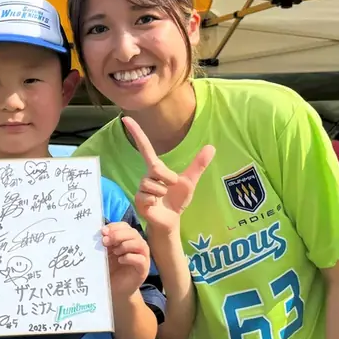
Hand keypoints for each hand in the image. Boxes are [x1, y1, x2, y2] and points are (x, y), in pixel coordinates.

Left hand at [102, 221, 149, 297]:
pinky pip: (141, 259)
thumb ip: (105, 243)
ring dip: (125, 245)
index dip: (114, 227)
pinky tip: (120, 260)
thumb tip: (101, 233)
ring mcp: (142, 257)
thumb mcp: (105, 254)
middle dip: (118, 235)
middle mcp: (137, 246)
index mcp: (127, 239)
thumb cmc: (110, 270)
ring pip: (140, 244)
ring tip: (115, 252)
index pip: (125, 226)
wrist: (115, 290)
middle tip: (105, 242)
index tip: (103, 232)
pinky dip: (130, 257)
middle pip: (133, 233)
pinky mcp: (143, 269)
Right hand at [123, 117, 214, 233]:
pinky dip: (156, 200)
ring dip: (163, 191)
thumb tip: (211, 146)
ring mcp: (141, 188)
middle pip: (155, 168)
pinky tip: (156, 205)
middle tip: (171, 186)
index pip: (145, 147)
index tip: (126, 118)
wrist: (172, 220)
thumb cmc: (177, 200)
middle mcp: (146, 175)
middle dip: (168, 178)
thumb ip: (199, 164)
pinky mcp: (138, 200)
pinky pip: (148, 195)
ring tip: (164, 198)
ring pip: (152, 183)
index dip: (136, 133)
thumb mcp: (190, 181)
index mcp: (156, 168)